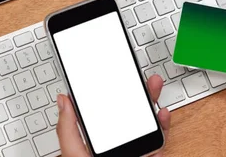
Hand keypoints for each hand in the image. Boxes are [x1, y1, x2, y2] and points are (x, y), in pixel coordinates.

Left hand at [55, 75, 170, 156]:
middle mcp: (114, 147)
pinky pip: (159, 143)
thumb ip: (68, 129)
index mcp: (93, 143)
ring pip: (144, 125)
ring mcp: (133, 153)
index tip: (109, 77)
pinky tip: (162, 115)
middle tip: (138, 77)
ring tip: (153, 87)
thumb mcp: (75, 154)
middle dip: (134, 93)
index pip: (100, 114)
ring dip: (150, 104)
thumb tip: (62, 101)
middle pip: (126, 114)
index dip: (106, 93)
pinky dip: (163, 127)